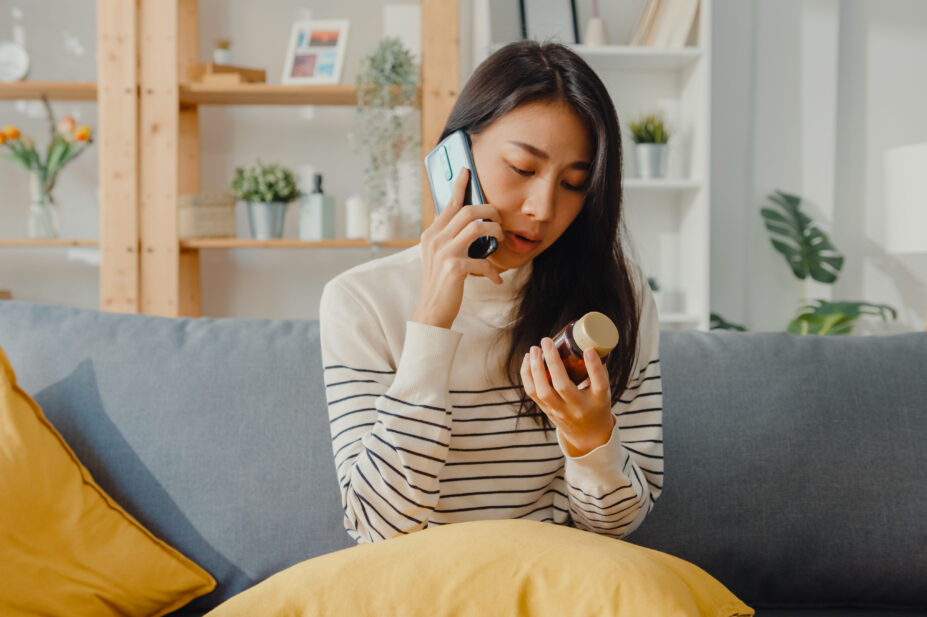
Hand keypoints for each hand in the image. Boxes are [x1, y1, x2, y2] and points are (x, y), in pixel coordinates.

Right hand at [413, 168, 504, 329]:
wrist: (431, 311)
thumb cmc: (441, 283)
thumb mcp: (439, 256)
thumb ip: (448, 237)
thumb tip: (464, 220)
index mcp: (431, 234)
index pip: (448, 204)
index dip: (459, 186)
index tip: (467, 170)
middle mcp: (435, 239)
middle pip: (468, 211)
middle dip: (490, 212)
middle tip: (498, 221)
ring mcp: (444, 252)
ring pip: (476, 227)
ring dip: (494, 231)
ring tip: (499, 240)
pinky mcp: (454, 268)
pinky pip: (482, 260)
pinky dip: (492, 270)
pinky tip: (495, 278)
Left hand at [520, 338, 615, 456]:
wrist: (588, 436)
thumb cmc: (596, 405)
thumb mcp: (603, 390)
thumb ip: (597, 369)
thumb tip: (589, 341)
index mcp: (598, 401)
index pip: (599, 384)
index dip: (594, 367)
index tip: (588, 349)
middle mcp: (578, 407)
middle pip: (563, 386)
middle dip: (553, 362)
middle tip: (546, 341)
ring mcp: (560, 411)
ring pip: (542, 391)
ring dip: (535, 368)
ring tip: (534, 349)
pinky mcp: (547, 410)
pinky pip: (532, 393)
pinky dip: (527, 375)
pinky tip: (527, 360)